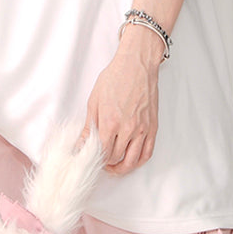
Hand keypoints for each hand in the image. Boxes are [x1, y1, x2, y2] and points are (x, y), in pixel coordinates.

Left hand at [80, 25, 162, 174]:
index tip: (90, 158)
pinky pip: (147, 152)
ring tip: (114, 167)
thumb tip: (80, 144)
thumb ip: (88, 126)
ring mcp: (142, 129)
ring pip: (132, 160)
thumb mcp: (94, 101)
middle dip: (106, 163)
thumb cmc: (115, 78)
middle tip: (100, 161)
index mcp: (110, 122)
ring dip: (121, 168)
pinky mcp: (152, 128)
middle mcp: (128, 129)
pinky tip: (131, 161)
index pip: (102, 152)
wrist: (137, 65)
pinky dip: (138, 161)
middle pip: (115, 158)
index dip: (95, 159)